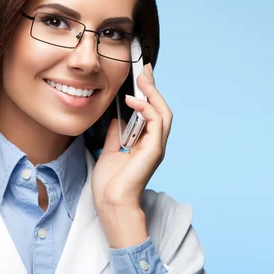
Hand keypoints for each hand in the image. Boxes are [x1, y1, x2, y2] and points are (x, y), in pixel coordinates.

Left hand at [91, 63, 173, 213]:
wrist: (111, 203)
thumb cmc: (109, 184)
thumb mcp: (109, 151)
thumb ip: (116, 135)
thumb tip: (117, 118)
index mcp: (145, 144)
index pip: (151, 112)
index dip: (148, 93)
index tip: (140, 76)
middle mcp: (154, 144)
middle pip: (161, 109)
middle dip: (153, 87)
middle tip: (144, 69)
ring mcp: (156, 147)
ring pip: (163, 113)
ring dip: (152, 93)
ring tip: (141, 79)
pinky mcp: (154, 151)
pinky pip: (156, 123)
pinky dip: (146, 109)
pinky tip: (134, 100)